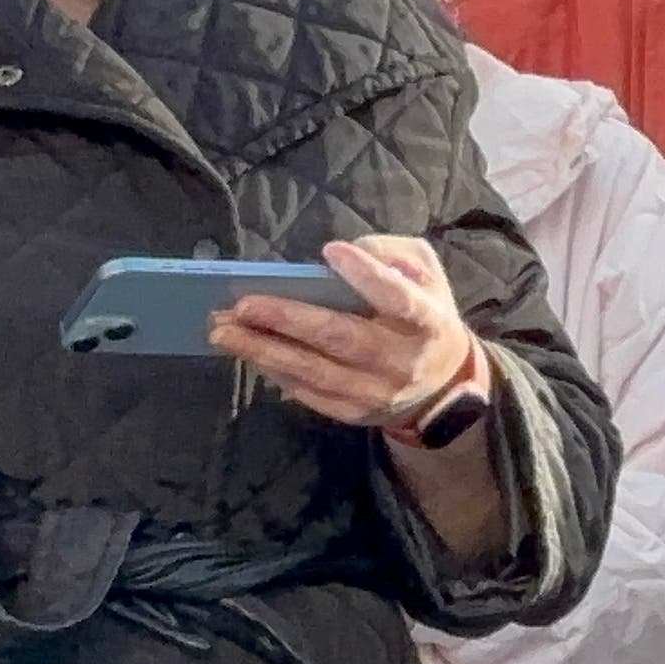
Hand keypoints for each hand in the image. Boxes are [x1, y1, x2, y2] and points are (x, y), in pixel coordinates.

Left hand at [208, 235, 483, 431]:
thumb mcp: (427, 276)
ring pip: (314, 372)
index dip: (366, 275)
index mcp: (427, 322)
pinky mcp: (354, 413)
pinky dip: (274, 372)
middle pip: (341, 339)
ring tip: (223, 331)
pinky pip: (308, 393)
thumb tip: (352, 252)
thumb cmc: (424, 316)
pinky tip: (246, 352)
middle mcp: (402, 361)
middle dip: (288, 320)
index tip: (331, 251)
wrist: (441, 388)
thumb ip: (395, 257)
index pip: (396, 297)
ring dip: (264, 351)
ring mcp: (376, 393)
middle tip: (242, 304)